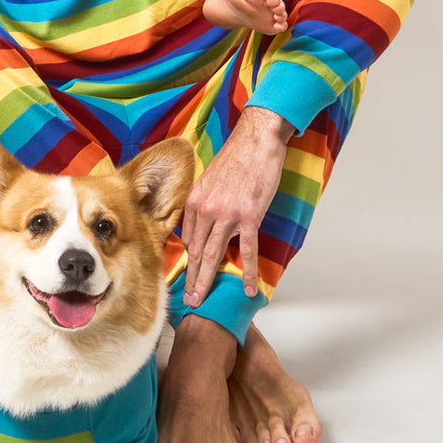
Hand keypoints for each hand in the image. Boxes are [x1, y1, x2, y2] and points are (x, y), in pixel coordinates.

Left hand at [181, 108, 293, 306]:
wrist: (256, 141)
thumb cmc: (236, 159)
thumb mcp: (210, 181)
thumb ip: (205, 203)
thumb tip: (206, 224)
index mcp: (194, 201)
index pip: (188, 238)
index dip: (188, 261)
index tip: (186, 277)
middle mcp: (206, 209)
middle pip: (196, 251)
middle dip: (191, 279)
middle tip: (188, 301)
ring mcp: (227, 214)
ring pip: (213, 254)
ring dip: (206, 281)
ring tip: (201, 301)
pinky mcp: (249, 216)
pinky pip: (247, 250)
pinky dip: (247, 271)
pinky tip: (248, 287)